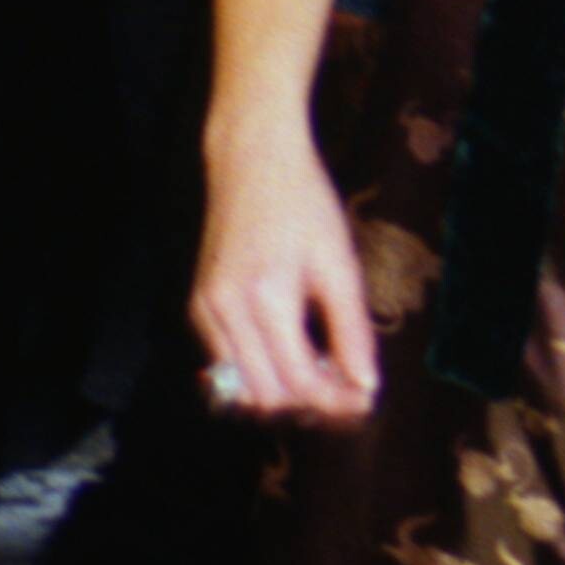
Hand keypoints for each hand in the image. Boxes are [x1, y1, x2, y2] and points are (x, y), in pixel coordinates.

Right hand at [194, 113, 379, 426]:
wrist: (251, 160)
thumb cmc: (304, 204)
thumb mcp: (340, 263)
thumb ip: (352, 329)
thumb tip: (367, 385)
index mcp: (267, 298)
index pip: (300, 381)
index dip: (336, 401)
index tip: (365, 400)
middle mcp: (226, 311)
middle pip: (268, 396)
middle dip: (310, 404)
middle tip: (349, 392)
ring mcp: (205, 310)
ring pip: (241, 389)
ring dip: (283, 395)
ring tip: (324, 375)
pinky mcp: (198, 307)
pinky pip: (226, 365)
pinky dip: (260, 373)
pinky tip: (293, 356)